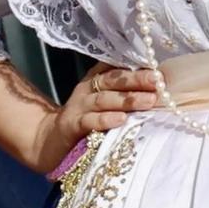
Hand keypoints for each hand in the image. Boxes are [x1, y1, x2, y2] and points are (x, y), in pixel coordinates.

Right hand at [32, 64, 159, 173]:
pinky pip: (89, 121)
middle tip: (157, 81)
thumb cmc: (87, 120)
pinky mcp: (71, 125)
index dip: (137, 67)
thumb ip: (124, 94)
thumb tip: (158, 90)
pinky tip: (121, 119)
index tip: (158, 68)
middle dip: (136, 79)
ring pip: (104, 99)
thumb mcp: (103, 103)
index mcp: (96, 80)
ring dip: (127, 99)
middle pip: (113, 80)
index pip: (117, 68)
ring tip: (148, 101)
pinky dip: (105, 119)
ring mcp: (78, 107)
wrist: (50, 140)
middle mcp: (87, 89)